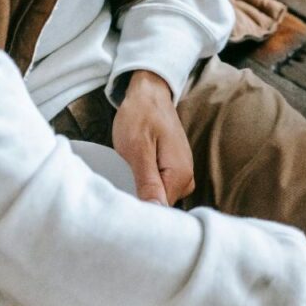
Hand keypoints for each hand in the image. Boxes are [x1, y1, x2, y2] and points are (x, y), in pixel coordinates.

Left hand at [112, 70, 194, 205]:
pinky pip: (160, 187)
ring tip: (125, 177)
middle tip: (118, 188)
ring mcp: (182, 174)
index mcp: (180, 175)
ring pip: (160, 198)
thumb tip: (155, 211)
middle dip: (140, 202)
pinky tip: (133, 174)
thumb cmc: (140, 116)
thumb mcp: (137, 149)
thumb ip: (148, 182)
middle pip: (161, 207)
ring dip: (142, 193)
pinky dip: (145, 184)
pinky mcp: (175, 170)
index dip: (139, 212)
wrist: (149, 94)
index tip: (120, 208)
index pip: (161, 211)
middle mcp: (187, 178)